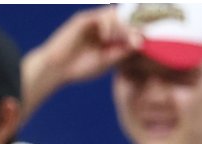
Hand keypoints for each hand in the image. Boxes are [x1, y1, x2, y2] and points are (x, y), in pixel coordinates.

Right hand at [24, 7, 140, 105]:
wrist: (57, 69)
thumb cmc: (79, 68)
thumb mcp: (106, 61)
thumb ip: (121, 52)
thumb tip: (140, 44)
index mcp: (109, 36)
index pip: (126, 28)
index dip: (136, 32)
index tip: (145, 41)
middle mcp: (102, 26)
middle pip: (122, 19)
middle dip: (130, 28)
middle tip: (137, 40)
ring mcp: (92, 22)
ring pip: (112, 15)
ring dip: (118, 27)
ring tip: (117, 41)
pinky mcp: (83, 20)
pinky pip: (99, 16)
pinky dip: (106, 25)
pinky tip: (105, 37)